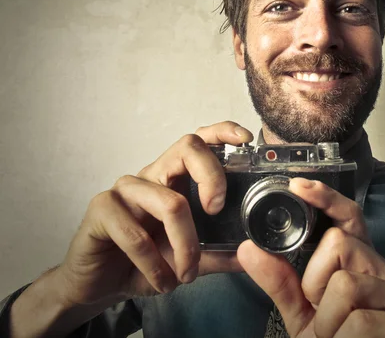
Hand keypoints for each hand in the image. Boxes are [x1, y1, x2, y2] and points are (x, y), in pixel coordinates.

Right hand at [56, 121, 251, 306]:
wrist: (100, 285)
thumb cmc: (144, 263)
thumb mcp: (189, 259)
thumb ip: (218, 252)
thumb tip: (251, 253)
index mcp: (175, 178)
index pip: (199, 142)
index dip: (222, 132)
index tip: (246, 140)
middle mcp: (152, 175)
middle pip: (187, 147)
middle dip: (213, 177)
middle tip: (217, 211)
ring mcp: (126, 188)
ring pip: (170, 202)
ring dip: (185, 246)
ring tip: (187, 274)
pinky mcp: (102, 208)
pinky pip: (136, 234)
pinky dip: (154, 265)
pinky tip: (161, 281)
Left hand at [238, 178, 384, 337]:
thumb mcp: (306, 316)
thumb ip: (282, 283)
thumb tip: (248, 249)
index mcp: (367, 266)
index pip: (350, 219)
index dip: (326, 199)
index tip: (299, 186)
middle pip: (340, 244)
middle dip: (316, 283)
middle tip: (327, 316)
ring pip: (345, 285)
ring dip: (328, 322)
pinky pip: (359, 322)